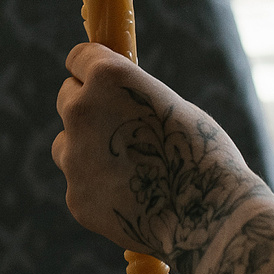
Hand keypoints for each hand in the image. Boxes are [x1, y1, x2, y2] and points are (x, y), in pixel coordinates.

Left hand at [51, 43, 273, 269]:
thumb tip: (113, 102)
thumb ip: (131, 99)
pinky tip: (132, 197)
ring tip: (129, 167)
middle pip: (66, 97)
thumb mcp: (170, 105)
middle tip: (116, 124)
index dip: (90, 68)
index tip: (99, 80)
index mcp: (109, 77)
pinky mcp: (76, 196)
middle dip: (87, 106)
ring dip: (86, 149)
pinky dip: (98, 187)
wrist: (207, 215)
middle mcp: (81, 110)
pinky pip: (80, 183)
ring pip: (65, 144)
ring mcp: (74, 157)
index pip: (78, 58)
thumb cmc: (203, 153)